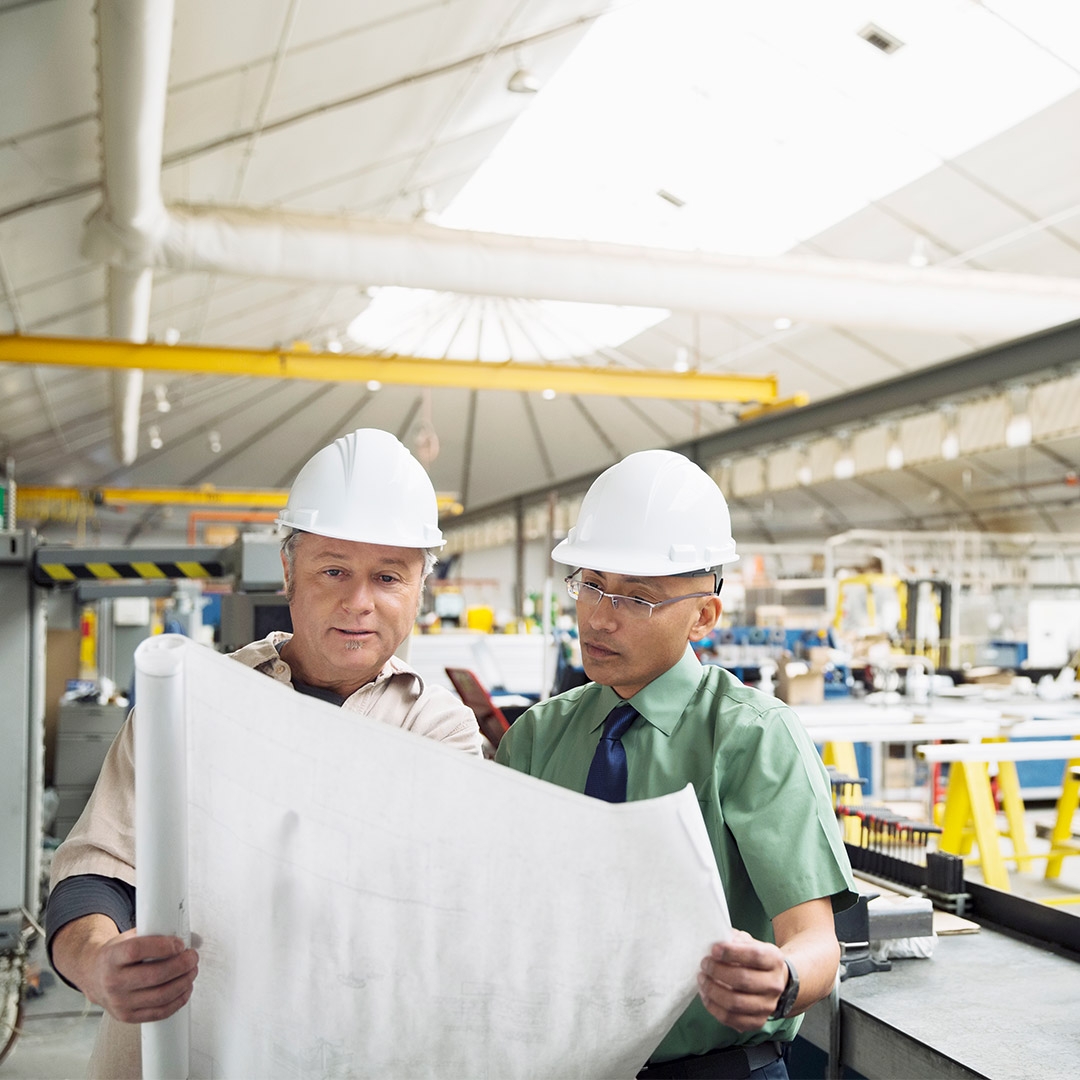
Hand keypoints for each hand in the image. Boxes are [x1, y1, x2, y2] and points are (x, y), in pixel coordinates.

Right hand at [53, 916, 198, 1023]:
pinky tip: (185, 989)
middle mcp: (112, 982)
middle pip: (154, 976)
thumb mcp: (128, 938)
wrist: (93, 976)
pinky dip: (178, 1001)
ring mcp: (119, 1003)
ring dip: (184, 982)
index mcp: (111, 957)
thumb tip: (193, 937)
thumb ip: (155, 934)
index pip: (136, 951)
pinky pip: (158, 1013)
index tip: (180, 944)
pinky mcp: (127, 1017)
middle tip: (193, 957)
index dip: (163, 947)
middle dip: (181, 965)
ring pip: (160, 996)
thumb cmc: (116, 955)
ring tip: (192, 971)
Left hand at [697, 930, 788, 1031]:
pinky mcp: (757, 1022)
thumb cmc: (754, 959)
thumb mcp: (748, 942)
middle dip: (718, 971)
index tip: (714, 950)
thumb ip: (734, 939)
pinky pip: (731, 1018)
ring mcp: (767, 1006)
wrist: (772, 981)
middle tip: (704, 964)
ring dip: (712, 990)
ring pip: (735, 1003)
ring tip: (702, 979)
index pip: (755, 956)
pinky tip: (705, 995)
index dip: (732, 953)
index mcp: (774, 959)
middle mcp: (774, 985)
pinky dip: (713, 1007)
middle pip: (743, 980)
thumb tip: (716, 939)